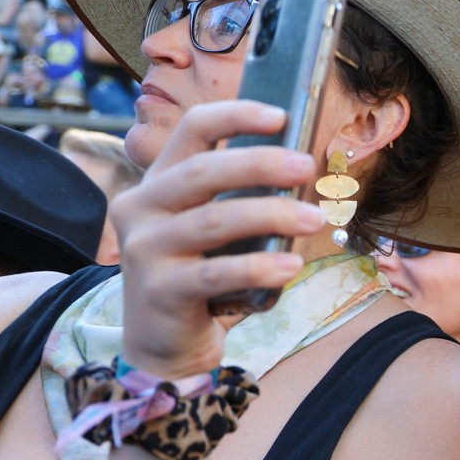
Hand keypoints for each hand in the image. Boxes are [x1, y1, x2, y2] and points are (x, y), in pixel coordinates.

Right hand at [109, 100, 323, 379]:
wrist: (163, 343)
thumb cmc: (202, 276)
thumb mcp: (215, 231)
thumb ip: (241, 199)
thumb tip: (304, 172)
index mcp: (159, 182)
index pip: (191, 130)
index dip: (234, 116)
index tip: (280, 115)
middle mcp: (142, 207)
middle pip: (202, 171)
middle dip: (260, 164)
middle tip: (307, 167)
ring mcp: (145, 249)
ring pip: (213, 220)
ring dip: (271, 215)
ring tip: (316, 219)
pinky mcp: (158, 290)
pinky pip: (215, 273)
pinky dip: (258, 267)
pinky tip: (291, 266)